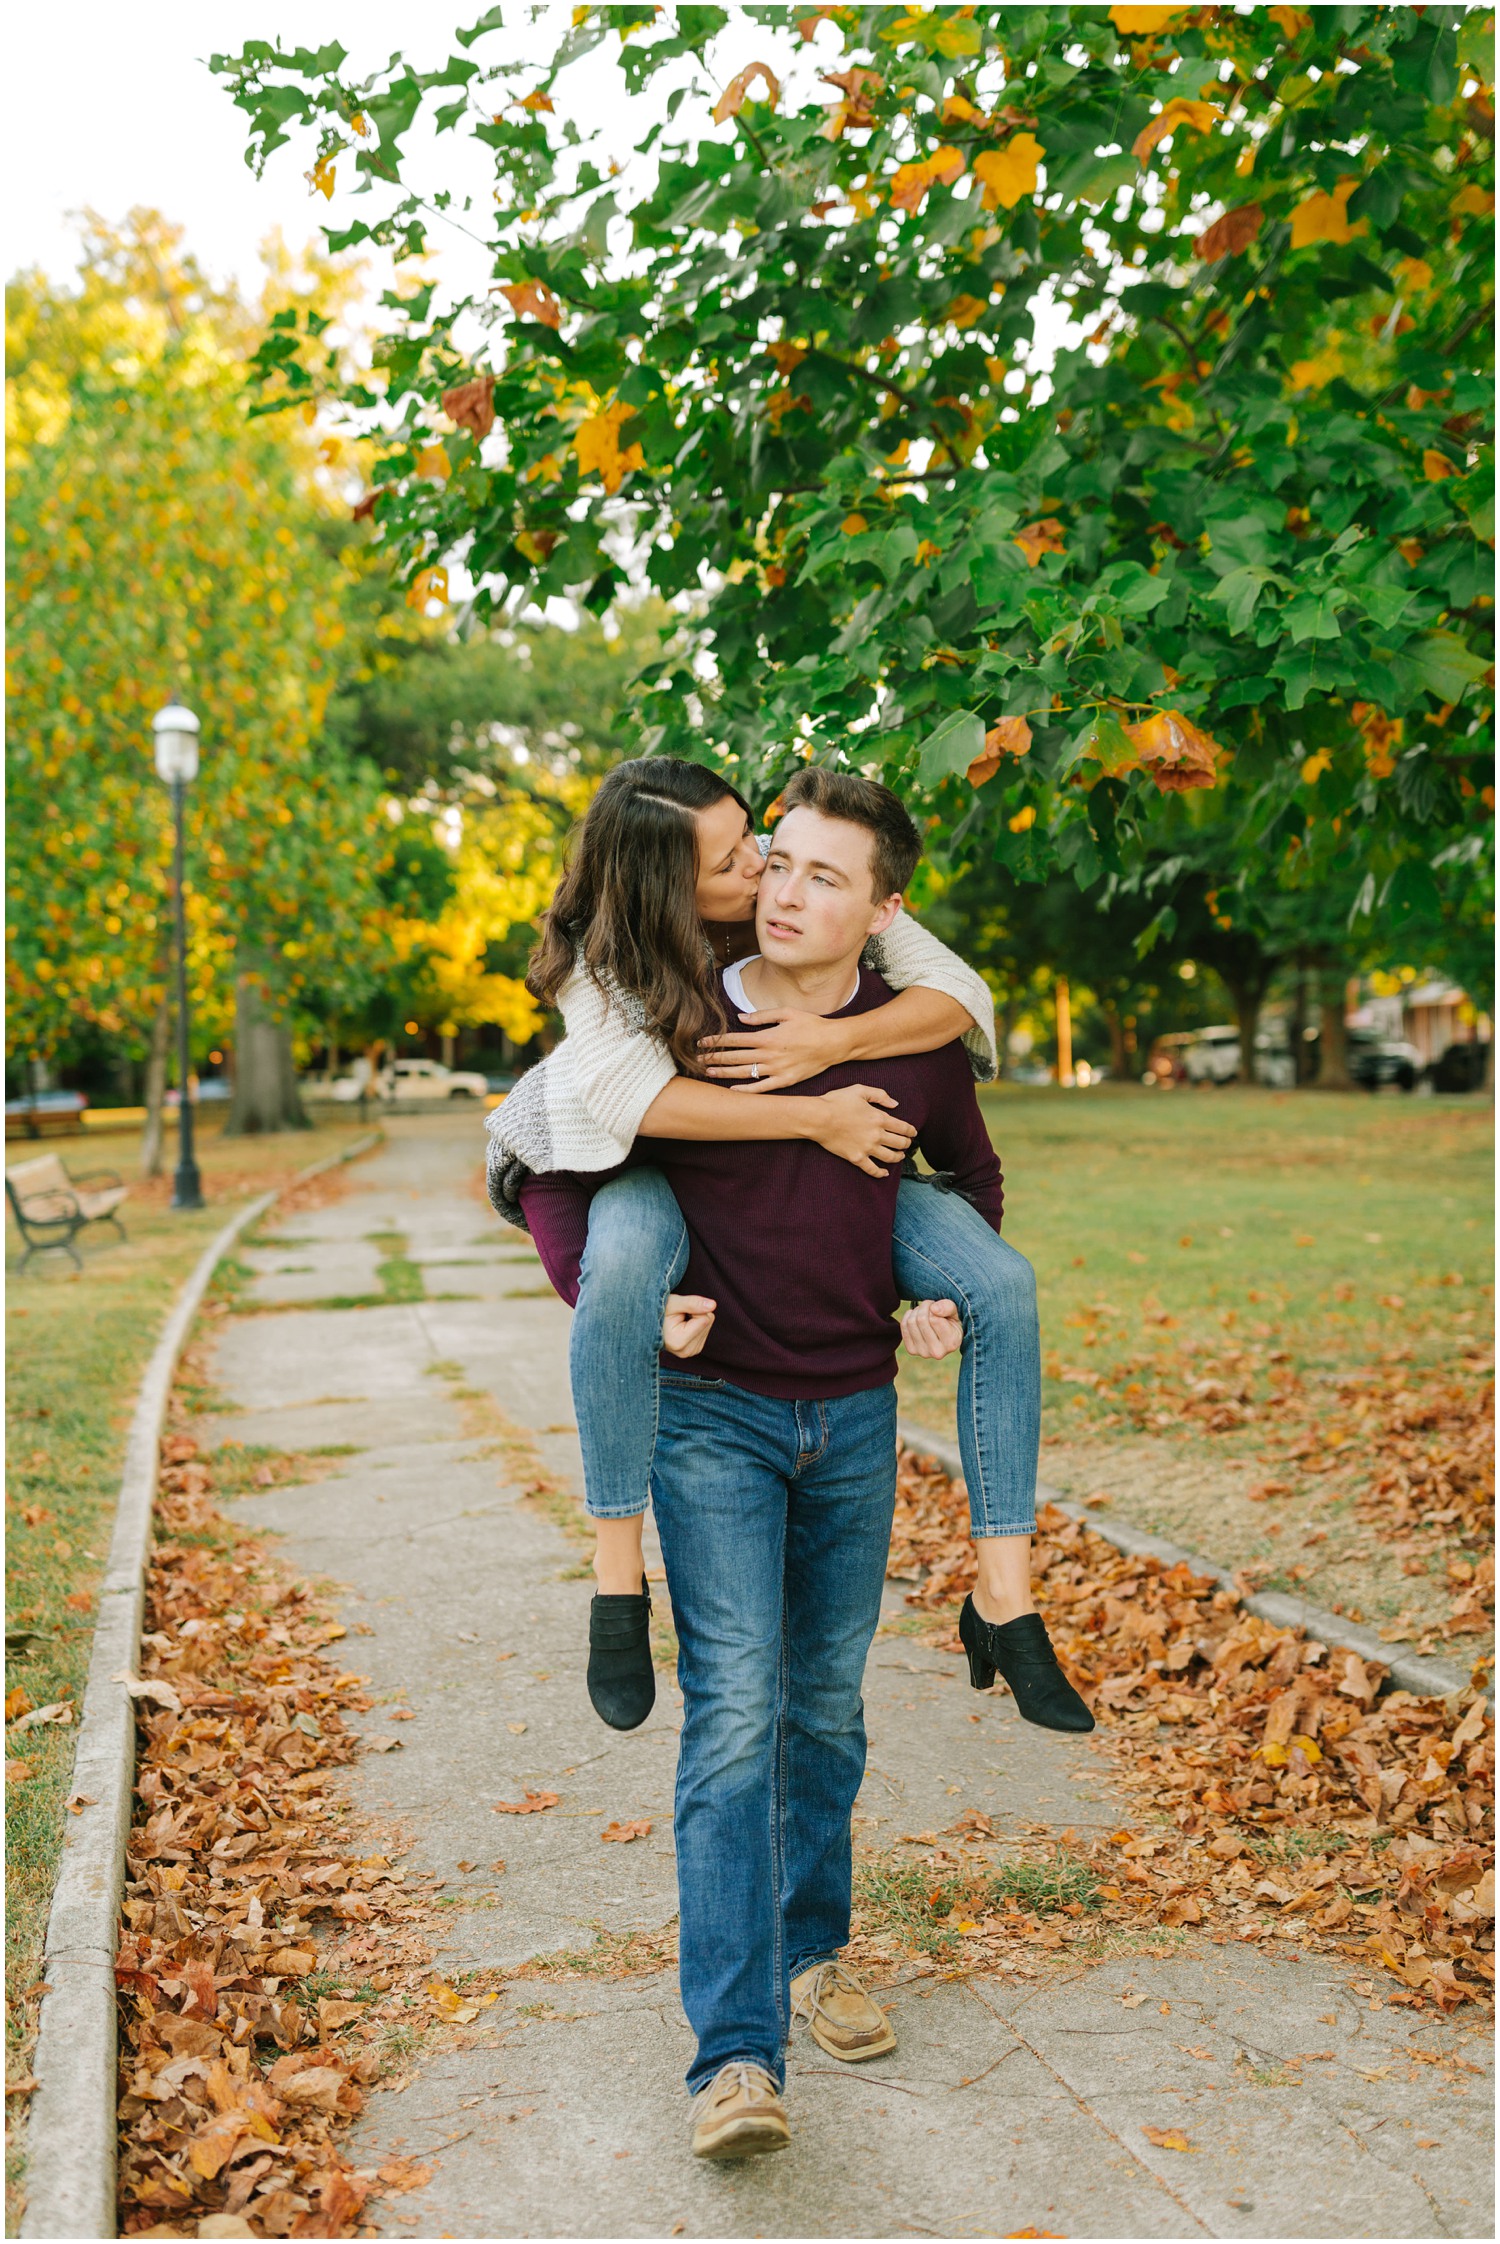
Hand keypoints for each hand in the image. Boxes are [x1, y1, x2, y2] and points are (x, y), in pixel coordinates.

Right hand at [662, 1293, 715, 1357]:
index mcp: (679, 1342)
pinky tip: (682, 1326)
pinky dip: (695, 1324)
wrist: (649, 1322)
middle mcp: (686, 1352)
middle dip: (695, 1314)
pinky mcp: (694, 1350)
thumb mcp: (673, 1302)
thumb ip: (693, 1303)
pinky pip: (705, 1330)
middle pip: (707, 1321)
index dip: (693, 1309)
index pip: (705, 1318)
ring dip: (695, 1319)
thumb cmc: (659, 1310)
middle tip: (678, 1316)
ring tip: (678, 1321)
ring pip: (708, 1325)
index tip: (678, 1312)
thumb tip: (714, 1305)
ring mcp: (691, 1352)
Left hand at [701, 1008, 853, 1090]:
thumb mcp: (787, 1013)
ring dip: (724, 1074)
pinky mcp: (786, 1081)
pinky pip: (762, 1088)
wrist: (835, 1043)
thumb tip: (740, 1017)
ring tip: (708, 1073)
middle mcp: (770, 1055)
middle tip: (696, 1060)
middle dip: (714, 1059)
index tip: (701, 1043)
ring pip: (745, 1074)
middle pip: (735, 1058)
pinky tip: (733, 1090)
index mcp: (768, 1037)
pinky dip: (747, 1090)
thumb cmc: (811, 1025)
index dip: (716, 1042)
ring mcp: (777, 1070)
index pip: (735, 1040)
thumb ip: (762, 1016)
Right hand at [811, 1084, 916, 1176]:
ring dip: (898, 1157)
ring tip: (900, 1156)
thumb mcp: (860, 1090)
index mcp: (880, 1118)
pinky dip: (881, 1173)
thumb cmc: (837, 1101)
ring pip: (890, 1157)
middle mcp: (877, 1135)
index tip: (913, 1132)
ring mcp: (867, 1148)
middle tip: (907, 1144)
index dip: (911, 1131)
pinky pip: (872, 1169)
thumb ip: (880, 1095)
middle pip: (900, 1143)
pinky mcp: (856, 1158)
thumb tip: (895, 1104)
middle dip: (906, 1144)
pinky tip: (885, 1173)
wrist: (818, 1118)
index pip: (903, 1127)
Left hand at [900, 1298, 962, 1358]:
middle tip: (930, 1306)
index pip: (934, 1319)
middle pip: (921, 1320)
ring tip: (925, 1311)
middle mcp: (937, 1352)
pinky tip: (916, 1316)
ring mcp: (923, 1353)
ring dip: (916, 1311)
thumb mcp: (955, 1311)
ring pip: (911, 1322)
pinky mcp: (912, 1350)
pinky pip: (903, 1326)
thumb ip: (948, 1307)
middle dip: (924, 1307)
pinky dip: (908, 1316)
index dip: (934, 1307)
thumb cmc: (952, 1321)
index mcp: (951, 1343)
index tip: (938, 1308)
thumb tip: (933, 1309)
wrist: (945, 1334)